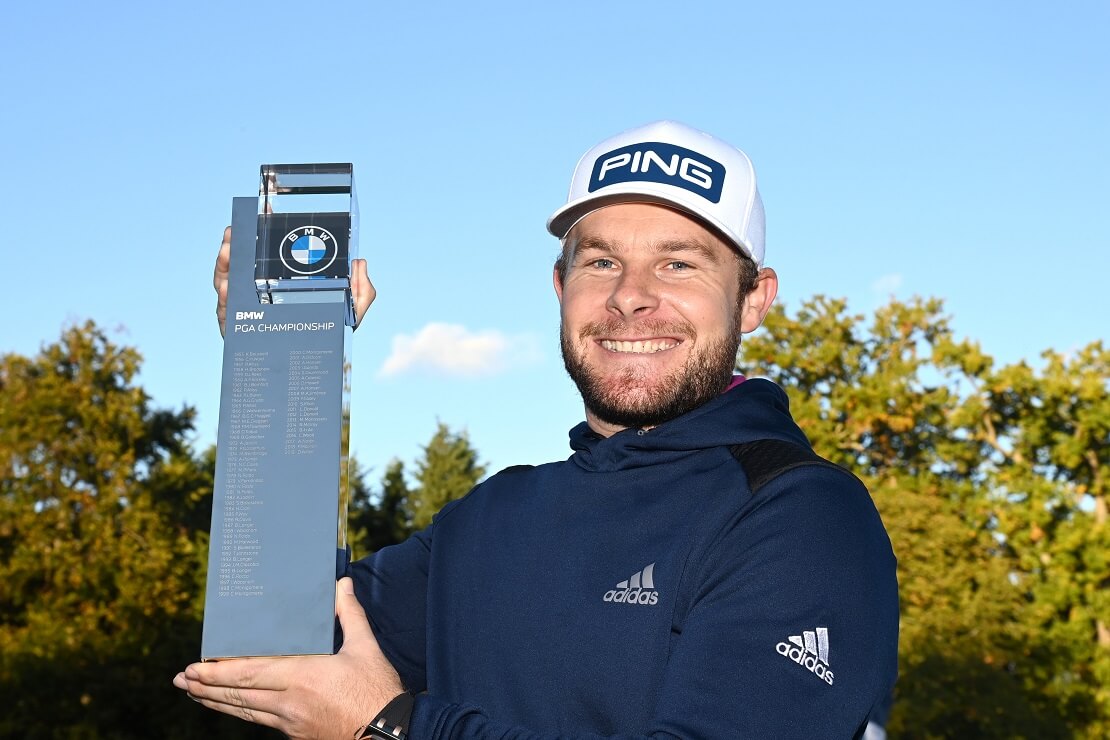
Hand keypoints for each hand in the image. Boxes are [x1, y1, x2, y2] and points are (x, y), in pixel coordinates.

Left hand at [174, 577, 403, 738]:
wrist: (389, 734)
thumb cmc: (378, 691)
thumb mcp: (366, 648)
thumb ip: (350, 615)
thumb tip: (342, 584)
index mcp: (304, 676)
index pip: (249, 674)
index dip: (218, 672)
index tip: (195, 667)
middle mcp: (290, 702)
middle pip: (238, 695)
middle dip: (205, 687)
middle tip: (182, 679)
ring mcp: (291, 722)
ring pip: (244, 711)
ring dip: (215, 701)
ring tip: (193, 692)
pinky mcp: (297, 734)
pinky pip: (260, 721)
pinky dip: (240, 711)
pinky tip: (232, 707)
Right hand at [214, 227, 375, 336]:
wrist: (322, 370)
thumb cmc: (332, 335)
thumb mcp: (352, 311)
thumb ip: (362, 290)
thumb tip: (360, 263)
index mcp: (277, 286)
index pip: (259, 259)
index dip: (250, 239)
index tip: (245, 223)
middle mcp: (259, 298)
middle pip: (237, 270)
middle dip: (230, 251)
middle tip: (230, 235)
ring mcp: (248, 316)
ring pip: (227, 289)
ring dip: (223, 270)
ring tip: (227, 255)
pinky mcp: (242, 336)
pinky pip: (229, 318)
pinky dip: (226, 302)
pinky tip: (229, 291)